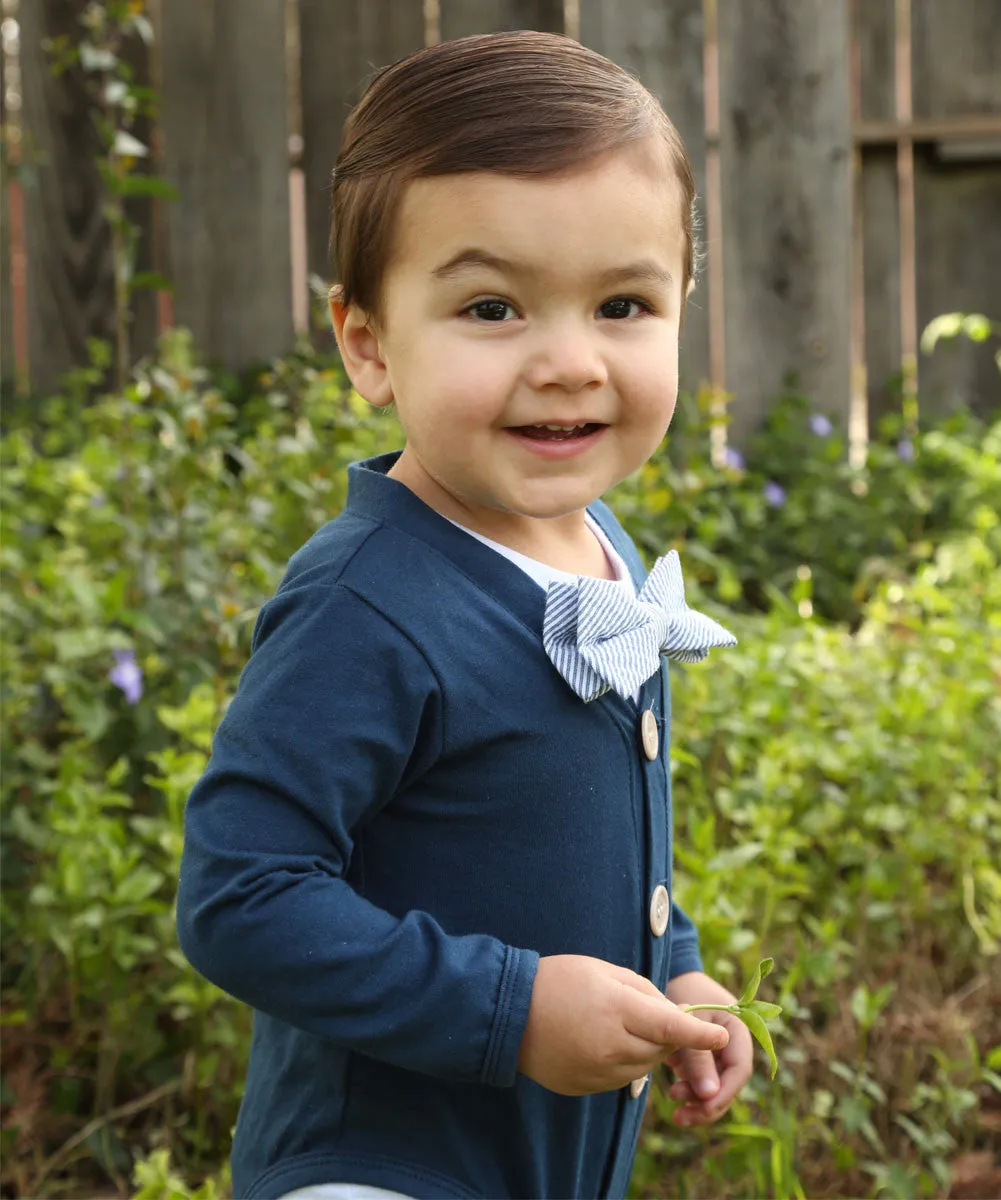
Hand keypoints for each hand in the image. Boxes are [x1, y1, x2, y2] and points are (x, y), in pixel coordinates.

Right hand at [517, 955, 728, 1095]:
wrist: (507, 1011)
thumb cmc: (557, 979)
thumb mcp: (603, 970)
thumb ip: (643, 991)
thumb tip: (673, 1013)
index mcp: (616, 1009)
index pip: (671, 1025)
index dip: (700, 1032)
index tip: (722, 1035)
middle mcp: (610, 1046)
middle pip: (660, 1047)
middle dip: (669, 1033)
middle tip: (657, 1012)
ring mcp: (597, 1072)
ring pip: (644, 1066)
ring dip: (647, 1048)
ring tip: (625, 1023)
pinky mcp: (585, 1087)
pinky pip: (621, 1078)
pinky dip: (625, 1061)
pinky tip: (604, 1041)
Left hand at [663, 971, 753, 1125]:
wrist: (671, 976)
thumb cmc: (681, 992)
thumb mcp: (688, 1022)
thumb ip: (698, 1058)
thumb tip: (709, 1096)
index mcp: (738, 1031)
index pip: (739, 1070)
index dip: (724, 1092)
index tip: (703, 1105)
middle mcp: (732, 1045)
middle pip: (727, 1084)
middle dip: (706, 1103)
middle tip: (680, 1115)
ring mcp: (718, 1052)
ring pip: (714, 1087)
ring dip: (695, 1099)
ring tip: (672, 1096)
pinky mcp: (704, 1057)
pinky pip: (701, 1080)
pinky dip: (689, 1088)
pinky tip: (672, 1088)